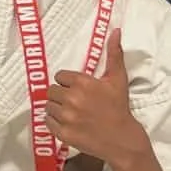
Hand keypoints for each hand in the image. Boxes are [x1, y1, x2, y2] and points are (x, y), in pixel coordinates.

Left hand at [45, 30, 144, 166]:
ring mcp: (66, 117)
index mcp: (82, 83)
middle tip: (75, 101)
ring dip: (57, 108)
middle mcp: (72, 99)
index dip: (68, 82)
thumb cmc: (119, 107)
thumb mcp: (117, 79)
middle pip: (52, 91)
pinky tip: (68, 123)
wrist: (122, 139)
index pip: (60, 76)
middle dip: (61, 95)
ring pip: (49, 106)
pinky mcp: (63, 133)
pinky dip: (55, 122)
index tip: (78, 89)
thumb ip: (113, 54)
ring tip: (72, 112)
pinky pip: (47, 122)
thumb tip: (115, 31)